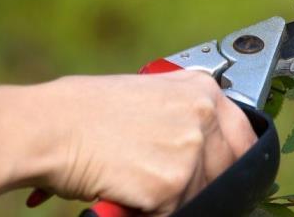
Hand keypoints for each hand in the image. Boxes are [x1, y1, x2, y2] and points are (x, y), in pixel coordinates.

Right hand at [29, 71, 256, 215]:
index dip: (233, 158)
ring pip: (204, 192)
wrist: (49, 128)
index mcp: (200, 89)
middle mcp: (202, 115)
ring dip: (176, 196)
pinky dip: (154, 211)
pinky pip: (177, 211)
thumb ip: (183, 109)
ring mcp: (190, 152)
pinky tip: (130, 192)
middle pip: (230, 168)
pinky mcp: (171, 186)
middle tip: (172, 182)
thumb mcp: (146, 91)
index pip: (244, 135)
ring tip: (141, 181)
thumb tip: (205, 136)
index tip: (225, 170)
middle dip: (206, 180)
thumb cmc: (83, 109)